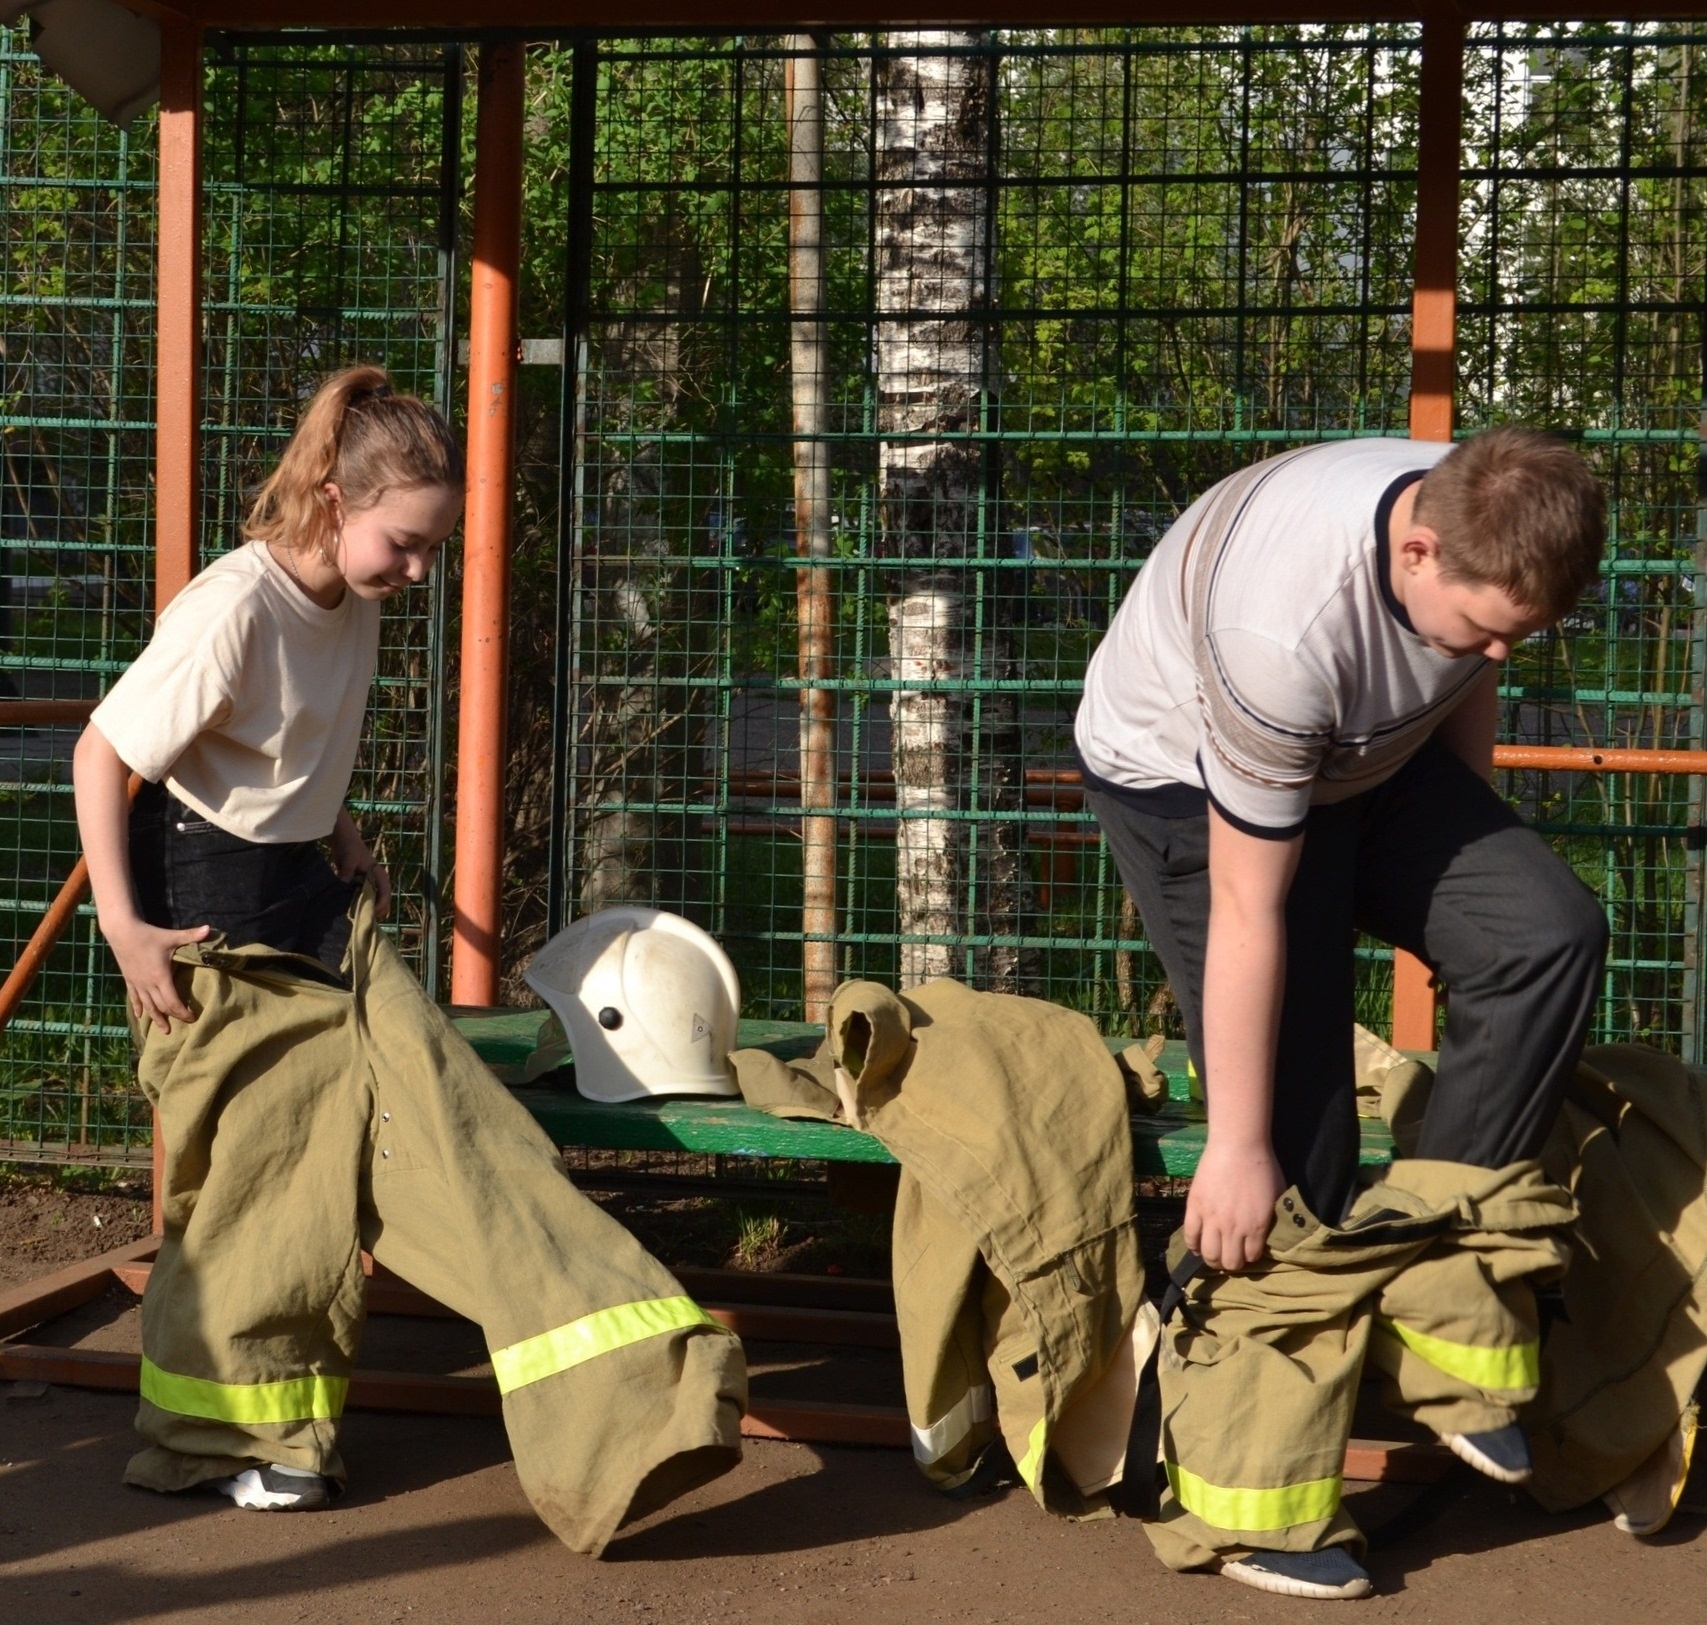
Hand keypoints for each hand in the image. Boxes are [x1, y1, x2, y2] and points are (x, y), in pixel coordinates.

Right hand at [103, 914, 209, 1033]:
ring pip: (147, 1006)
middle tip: (184, 1023)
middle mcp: (148, 984)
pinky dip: (138, 1007)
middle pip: (161, 1006)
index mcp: (161, 977)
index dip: (182, 1012)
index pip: (172, 1002)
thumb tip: (209, 929)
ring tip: (163, 1029)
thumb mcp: (172, 936)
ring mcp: (137, 983)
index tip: (192, 1018)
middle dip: (173, 1016)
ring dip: (156, 1018)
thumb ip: (191, 935)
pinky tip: (139, 1016)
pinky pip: (134, 998)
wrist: (121, 931)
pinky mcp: (128, 980)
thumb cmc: (149, 935)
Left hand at [329, 813, 390, 919]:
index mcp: (379, 876)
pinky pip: (363, 900)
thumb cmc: (350, 848)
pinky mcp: (360, 886)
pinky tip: (352, 914)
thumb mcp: (349, 860)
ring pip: (373, 902)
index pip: (385, 894)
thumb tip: (343, 885)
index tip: (370, 914)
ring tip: (359, 921)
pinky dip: (360, 907)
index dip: (380, 906)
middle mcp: (377, 882)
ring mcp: (369, 885)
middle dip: (375, 912)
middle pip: (382, 902)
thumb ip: (347, 873)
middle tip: (364, 923)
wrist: (343, 839)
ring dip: (368, 911)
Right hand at [1183, 1139, 1285, 1271]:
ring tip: (1214, 1253)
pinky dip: (1193, 1246)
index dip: (1250, 1256)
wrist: (1238, 1145)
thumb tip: (1269, 1234)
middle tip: (1231, 1254)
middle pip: (1229, 1262)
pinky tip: (1197, 1246)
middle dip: (1231, 1263)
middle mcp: (1233, 1228)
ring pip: (1209, 1254)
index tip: (1248, 1250)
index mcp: (1256, 1227)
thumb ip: (1273, 1219)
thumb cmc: (1262, 1167)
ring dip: (1212, 1259)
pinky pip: (1190, 1236)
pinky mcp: (1195, 1207)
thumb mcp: (1278, 1196)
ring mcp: (1212, 1219)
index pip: (1251, 1257)